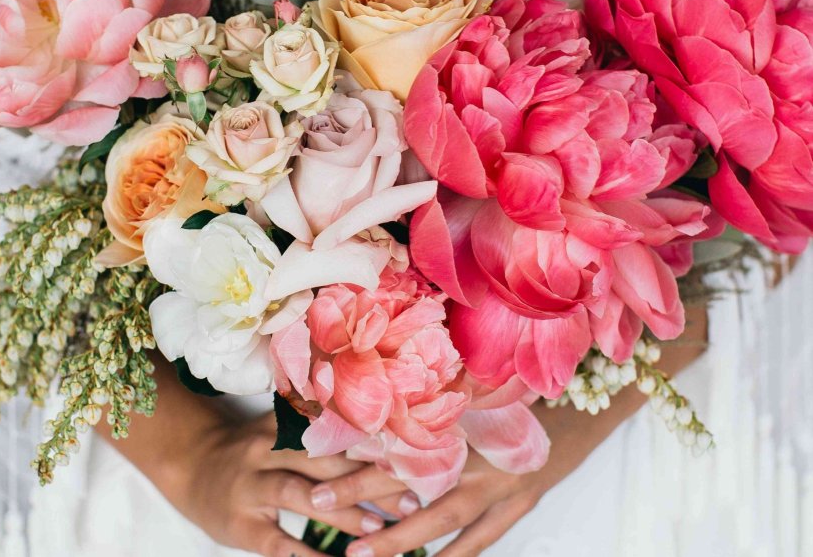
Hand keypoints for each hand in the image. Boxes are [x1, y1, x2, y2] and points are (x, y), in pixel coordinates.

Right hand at [156, 411, 418, 556]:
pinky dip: (308, 555)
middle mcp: (269, 448)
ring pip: (303, 493)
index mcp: (284, 423)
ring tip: (383, 530)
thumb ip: (320, 428)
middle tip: (412, 495)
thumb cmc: (251, 450)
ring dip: (346, 512)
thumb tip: (380, 436)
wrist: (190, 464)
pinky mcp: (241, 525)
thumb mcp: (280, 427)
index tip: (412, 456)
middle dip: (371, 479)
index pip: (335, 430)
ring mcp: (252, 485)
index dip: (374, 443)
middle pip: (326, 460)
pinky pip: (279, 542)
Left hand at [315, 309, 709, 556]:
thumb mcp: (486, 372)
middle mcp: (476, 448)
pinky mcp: (521, 502)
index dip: (358, 444)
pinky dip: (456, 555)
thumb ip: (444, 375)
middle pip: (409, 477)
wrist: (593, 396)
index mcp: (463, 412)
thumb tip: (393, 369)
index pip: (400, 431)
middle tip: (313, 505)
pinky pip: (483, 537)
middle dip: (359, 493)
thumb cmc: (534, 377)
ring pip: (441, 519)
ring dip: (398, 538)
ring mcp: (501, 482)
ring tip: (357, 554)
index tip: (315, 452)